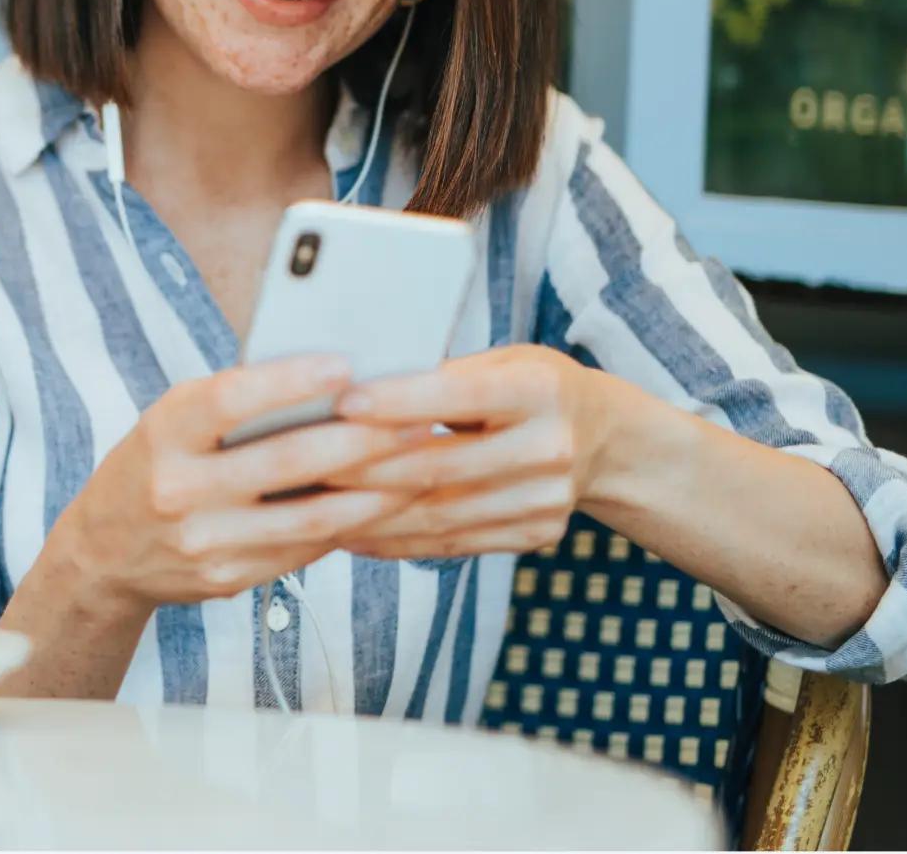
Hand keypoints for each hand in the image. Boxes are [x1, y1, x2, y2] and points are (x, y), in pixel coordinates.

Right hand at [58, 354, 412, 610]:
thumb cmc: (155, 462)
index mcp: (164, 433)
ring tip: (421, 464)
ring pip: (310, 516)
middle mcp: (179, 490)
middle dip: (362, 440)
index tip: (345, 364)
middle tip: (417, 418)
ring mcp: (205, 542)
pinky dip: (350, 523)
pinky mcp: (229, 579)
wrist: (104, 553)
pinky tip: (386, 503)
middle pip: (285, 462)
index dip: (289, 382)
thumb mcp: (174, 419)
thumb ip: (235, 404)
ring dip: (376, 491)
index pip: (229, 400)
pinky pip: (304, 548)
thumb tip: (330, 379)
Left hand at [322, 345, 617, 560]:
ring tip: (311, 504)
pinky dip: (396, 541)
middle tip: (301, 463)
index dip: (397, 400)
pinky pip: (452, 545)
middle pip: (439, 466)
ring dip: (368, 514)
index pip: (457, 396)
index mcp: (541, 389)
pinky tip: (350, 532)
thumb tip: (353, 384)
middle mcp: (550, 448)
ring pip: (439, 515)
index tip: (341, 402)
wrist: (606, 440)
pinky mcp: (536, 535)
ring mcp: (547, 500)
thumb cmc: (530, 385)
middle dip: (363, 467)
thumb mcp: (502, 360)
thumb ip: (442, 374)